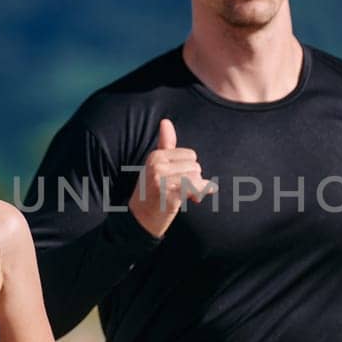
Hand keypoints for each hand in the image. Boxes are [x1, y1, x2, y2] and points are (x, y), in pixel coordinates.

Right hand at [129, 118, 215, 237]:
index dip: (189, 169)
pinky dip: (200, 193)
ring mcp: (162, 180)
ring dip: (195, 189)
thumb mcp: (156, 165)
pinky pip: (195, 188)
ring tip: (184, 196)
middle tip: (182, 191)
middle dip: (193, 180)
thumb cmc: (152, 191)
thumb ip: (165, 144)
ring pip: (197, 177)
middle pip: (195, 166)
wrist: (140, 220)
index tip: (180, 180)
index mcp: (156, 156)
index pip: (190, 156)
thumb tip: (166, 121)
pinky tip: (195, 199)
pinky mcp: (169, 194)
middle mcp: (157, 165)